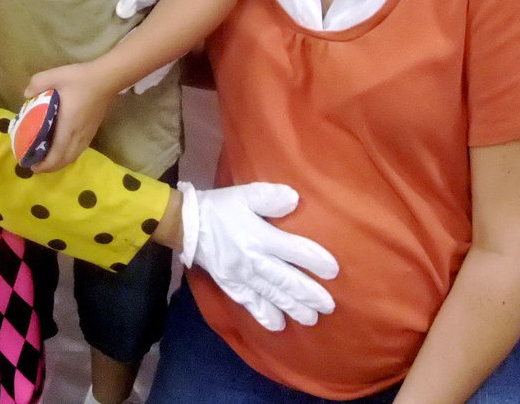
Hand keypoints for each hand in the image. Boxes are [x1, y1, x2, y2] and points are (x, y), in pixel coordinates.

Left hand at [24, 62, 117, 171]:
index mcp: (67, 126)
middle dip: (49, 168)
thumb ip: (37, 83)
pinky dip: (67, 157)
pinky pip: (78, 151)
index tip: (30, 165)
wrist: (106, 79)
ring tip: (46, 161)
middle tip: (34, 165)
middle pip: (64, 161)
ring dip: (58, 163)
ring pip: (72, 158)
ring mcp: (87, 135)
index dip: (44, 165)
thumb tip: (26, 95)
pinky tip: (61, 151)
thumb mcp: (55, 75)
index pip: (56, 154)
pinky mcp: (92, 132)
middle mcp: (78, 135)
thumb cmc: (80, 79)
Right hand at [179, 181, 337, 330]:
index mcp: (260, 236)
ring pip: (272, 295)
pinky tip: (278, 325)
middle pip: (286, 280)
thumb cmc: (221, 207)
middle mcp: (254, 259)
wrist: (187, 224)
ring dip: (293, 308)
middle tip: (328, 306)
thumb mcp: (244, 194)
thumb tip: (294, 200)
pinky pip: (249, 303)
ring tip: (311, 318)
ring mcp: (242, 276)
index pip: (294, 250)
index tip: (333, 271)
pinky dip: (264, 315)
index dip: (315, 261)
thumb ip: (269, 196)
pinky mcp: (230, 285)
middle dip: (309, 294)